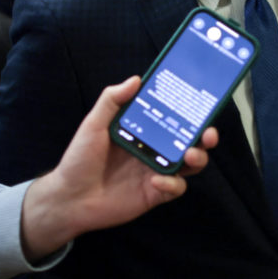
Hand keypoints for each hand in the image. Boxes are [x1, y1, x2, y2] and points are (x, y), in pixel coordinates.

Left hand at [19, 76, 216, 261]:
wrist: (69, 199)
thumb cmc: (79, 159)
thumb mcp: (93, 125)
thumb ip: (112, 100)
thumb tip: (136, 79)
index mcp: (143, 130)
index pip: (172, 117)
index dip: (189, 111)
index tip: (200, 102)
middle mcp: (154, 149)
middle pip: (189, 140)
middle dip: (205, 136)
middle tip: (208, 134)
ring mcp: (156, 172)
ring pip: (189, 164)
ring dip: (197, 158)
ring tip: (189, 155)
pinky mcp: (155, 194)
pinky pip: (175, 188)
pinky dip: (172, 184)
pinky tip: (156, 182)